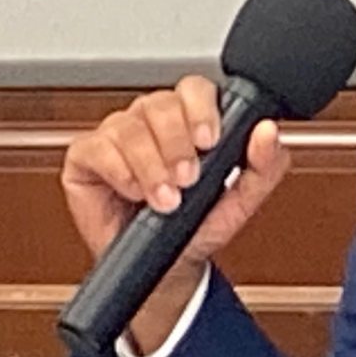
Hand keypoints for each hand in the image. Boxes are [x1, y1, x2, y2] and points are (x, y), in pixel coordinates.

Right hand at [60, 75, 292, 351]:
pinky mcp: (87, 157)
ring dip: (151, 165)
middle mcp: (151, 122)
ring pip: (129, 126)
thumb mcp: (242, 199)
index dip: (201, 108)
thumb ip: (264, 164)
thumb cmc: (199, 226)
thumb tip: (268, 131)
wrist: (168, 267)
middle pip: (159, 104)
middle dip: (176, 143)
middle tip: (187, 179)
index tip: (209, 140)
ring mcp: (117, 136)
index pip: (194, 89)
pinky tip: (134, 191)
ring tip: (164, 198)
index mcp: (189, 120)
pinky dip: (118, 171)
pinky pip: (96, 148)